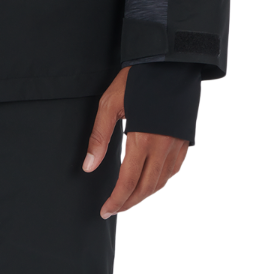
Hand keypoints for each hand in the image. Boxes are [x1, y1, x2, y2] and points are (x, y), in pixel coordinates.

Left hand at [82, 66, 188, 216]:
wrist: (169, 62)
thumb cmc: (136, 80)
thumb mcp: (110, 104)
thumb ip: (99, 137)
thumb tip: (88, 166)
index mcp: (143, 140)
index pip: (129, 182)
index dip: (116, 200)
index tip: (105, 210)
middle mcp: (163, 148)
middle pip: (146, 188)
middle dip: (129, 202)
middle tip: (114, 208)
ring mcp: (177, 146)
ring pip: (161, 182)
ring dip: (144, 194)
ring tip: (129, 198)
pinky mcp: (185, 141)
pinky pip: (173, 171)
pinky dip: (160, 182)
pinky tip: (150, 181)